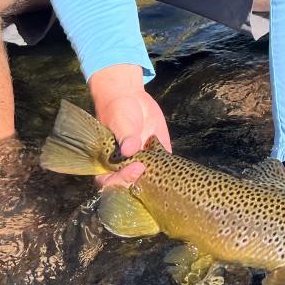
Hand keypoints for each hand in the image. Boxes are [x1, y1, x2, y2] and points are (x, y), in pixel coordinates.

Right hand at [87, 64, 171, 189]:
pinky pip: (165, 167)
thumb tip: (129, 149)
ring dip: (157, 180)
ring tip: (162, 169)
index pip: (111, 183)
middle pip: (131, 186)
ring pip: (149, 181)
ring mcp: (143, 164)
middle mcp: (126, 168)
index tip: (136, 168)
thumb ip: (125, 136)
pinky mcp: (159, 156)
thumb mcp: (119, 121)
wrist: (130, 97)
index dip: (122, 181)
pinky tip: (175, 167)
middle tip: (146, 167)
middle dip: (140, 183)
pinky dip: (171, 170)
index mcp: (110, 164)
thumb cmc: (118, 111)